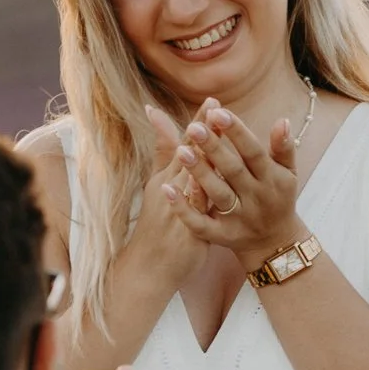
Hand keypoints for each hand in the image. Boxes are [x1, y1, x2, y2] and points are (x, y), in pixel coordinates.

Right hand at [126, 101, 215, 289]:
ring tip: (219, 139)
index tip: (213, 101)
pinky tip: (218, 182)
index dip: (198, 123)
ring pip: (191, 179)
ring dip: (205, 157)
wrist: (149, 268)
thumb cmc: (156, 227)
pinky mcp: (186, 230)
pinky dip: (204, 193)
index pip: (183, 145)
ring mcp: (177, 209)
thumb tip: (158, 122)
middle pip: (188, 156)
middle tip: (218, 108)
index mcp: (165, 179)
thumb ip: (162, 156)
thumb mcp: (155, 188)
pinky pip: (196, 209)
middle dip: (203, 132)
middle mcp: (169, 190)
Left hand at [164, 106, 305, 270]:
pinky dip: (184, 209)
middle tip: (194, 126)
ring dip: (199, 173)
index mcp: (270, 178)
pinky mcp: (222, 235)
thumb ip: (284, 147)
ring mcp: (238, 217)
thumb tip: (282, 119)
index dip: (236, 131)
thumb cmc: (279, 198)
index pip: (252, 151)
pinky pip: (200, 224)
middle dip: (213, 148)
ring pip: (217, 194)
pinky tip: (166, 190)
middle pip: (232, 170)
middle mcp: (255, 197)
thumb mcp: (287, 173)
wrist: (274, 243)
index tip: (217, 112)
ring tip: (181, 151)